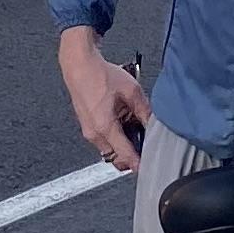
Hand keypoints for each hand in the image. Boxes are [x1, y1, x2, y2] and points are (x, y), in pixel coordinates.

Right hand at [60, 29, 150, 170]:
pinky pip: (103, 139)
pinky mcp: (87, 125)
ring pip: (109, 149)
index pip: (125, 155)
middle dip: (131, 154)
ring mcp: (88, 131)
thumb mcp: (131, 91)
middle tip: (144, 144)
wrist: (79, 65)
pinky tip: (122, 120)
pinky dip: (114, 136)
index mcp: (105, 126)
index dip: (138, 164)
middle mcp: (94, 133)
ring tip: (133, 127)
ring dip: (122, 145)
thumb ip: (145, 111)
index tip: (148, 167)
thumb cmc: (99, 74)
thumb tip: (154, 124)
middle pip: (116, 157)